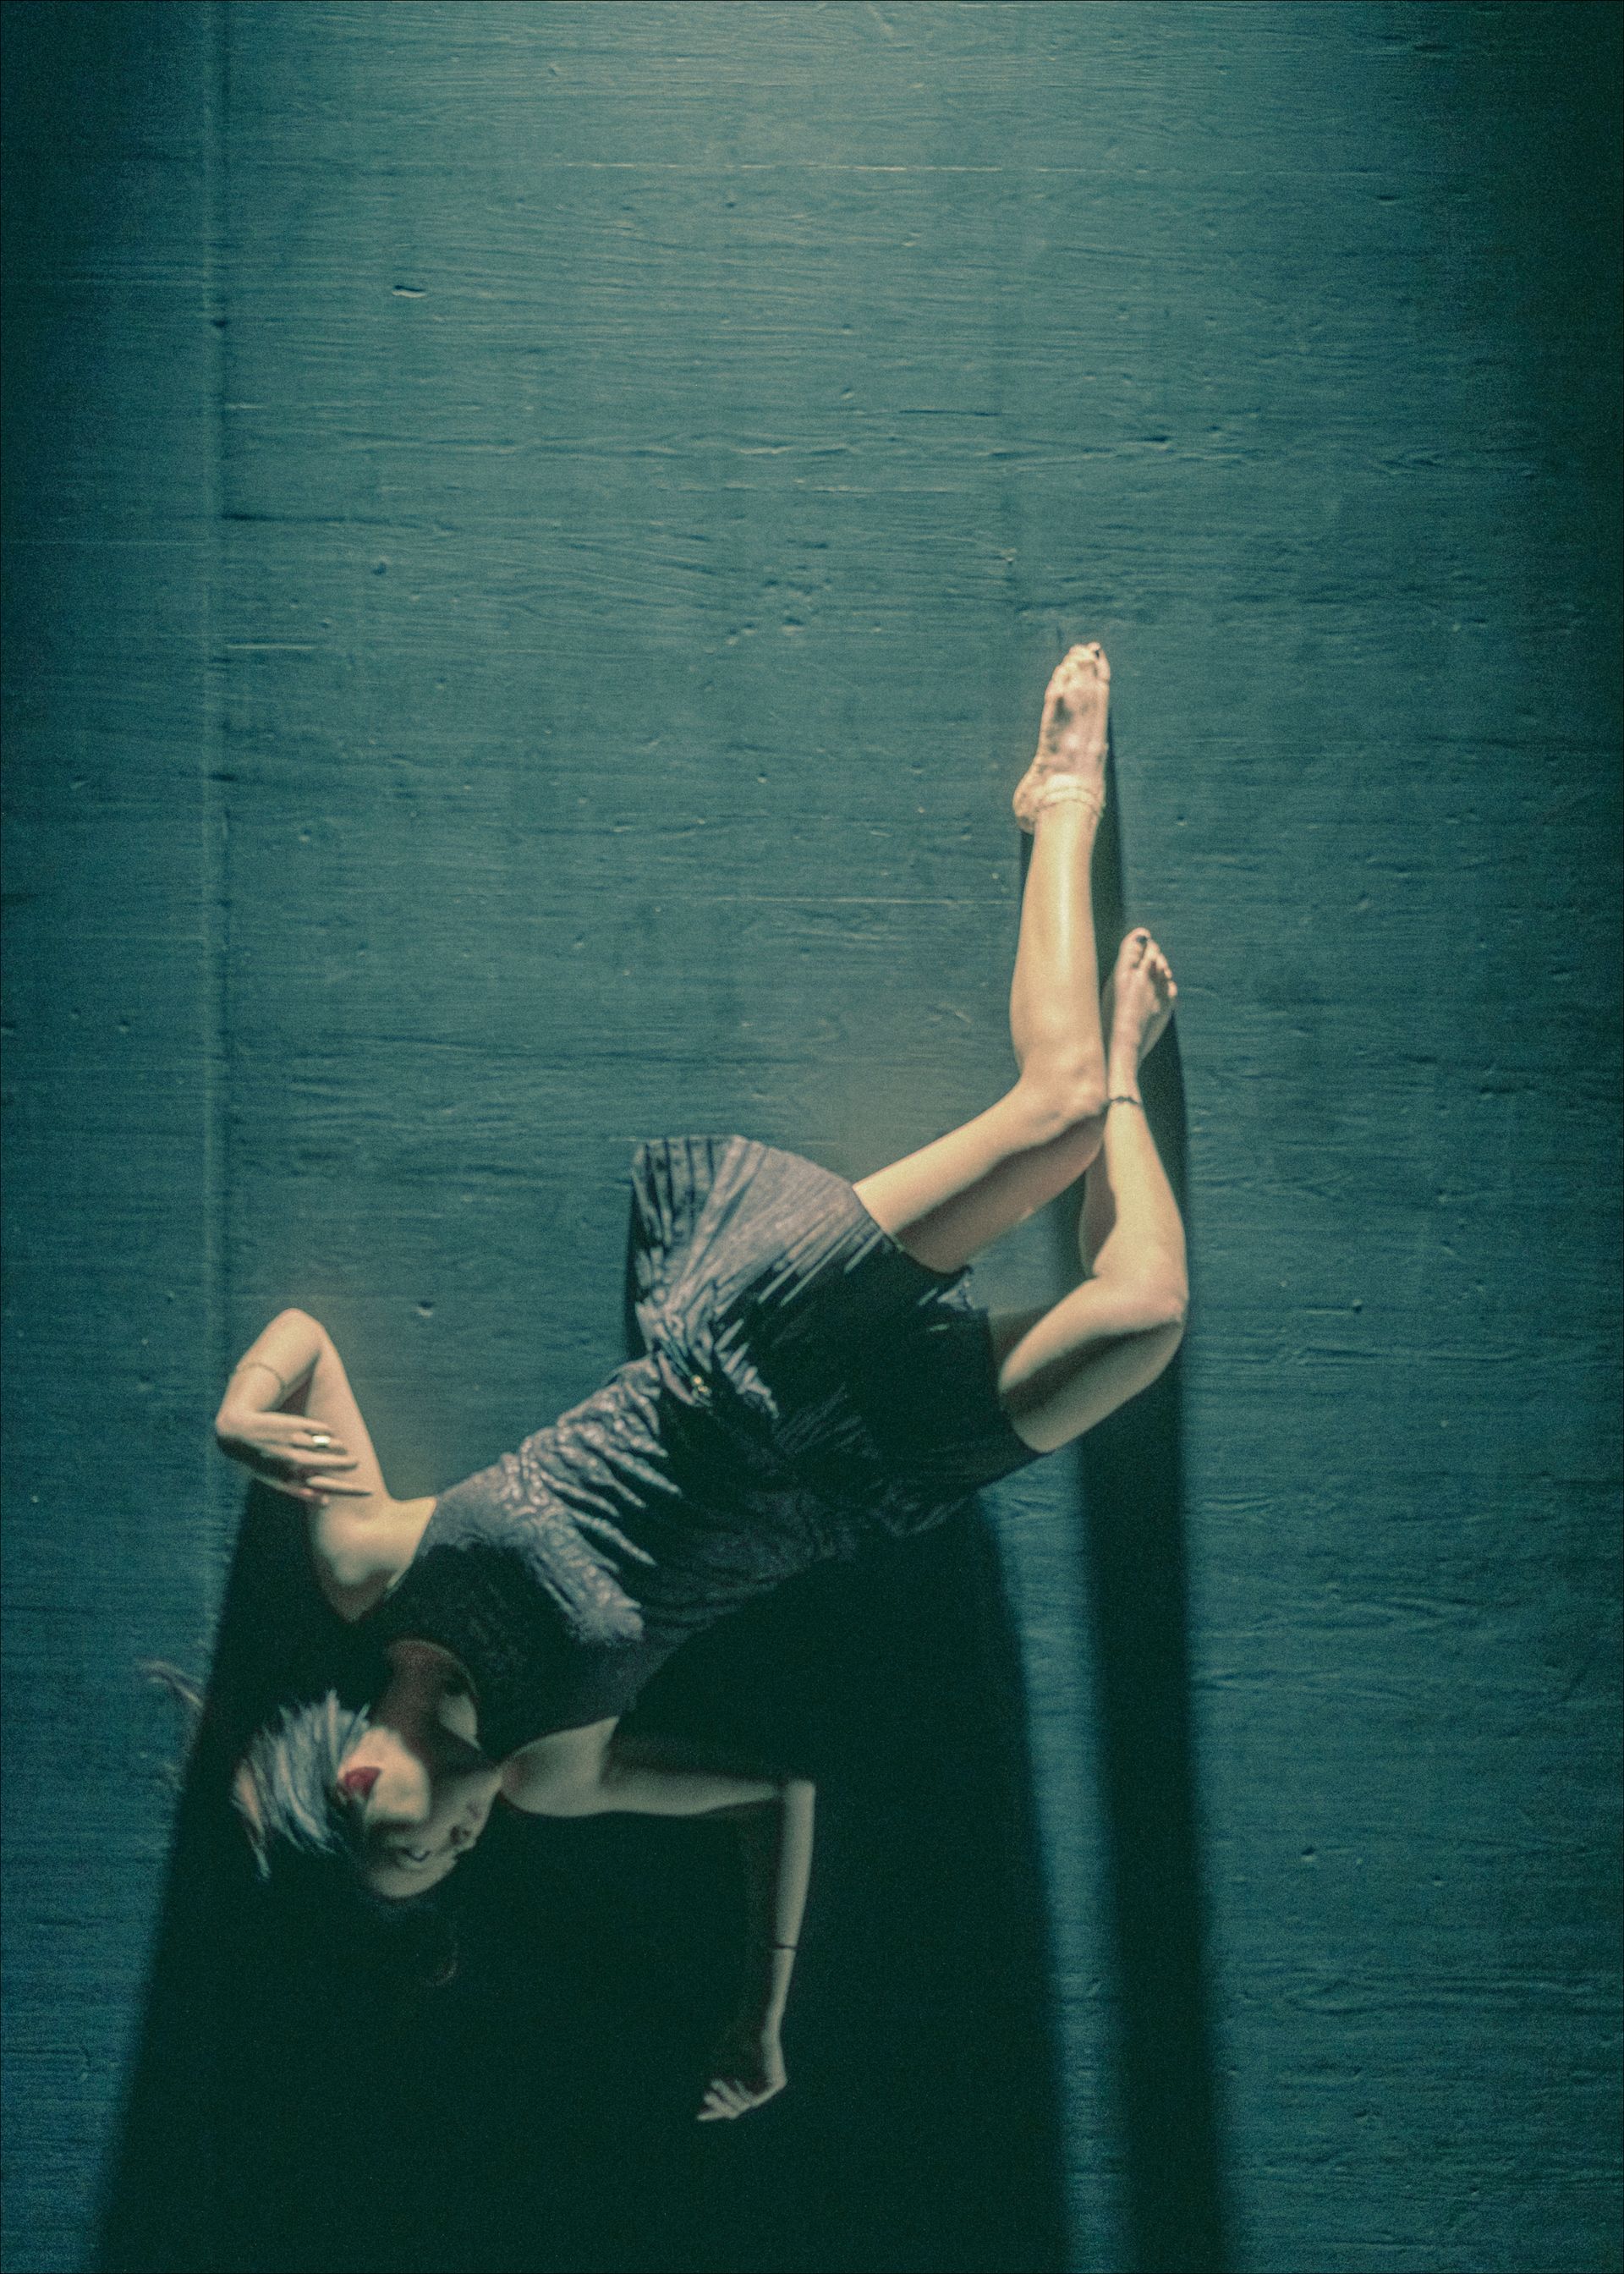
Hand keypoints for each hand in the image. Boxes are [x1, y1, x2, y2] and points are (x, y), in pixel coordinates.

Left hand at [213, 1405, 367, 1504]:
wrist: (238, 1430)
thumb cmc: (257, 1460)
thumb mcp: (275, 1481)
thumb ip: (300, 1492)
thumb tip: (325, 1502)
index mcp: (291, 1479)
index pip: (330, 1487)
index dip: (353, 1491)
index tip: (370, 1492)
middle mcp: (296, 1461)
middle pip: (337, 1464)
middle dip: (349, 1464)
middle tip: (355, 1463)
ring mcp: (298, 1441)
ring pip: (333, 1445)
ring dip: (341, 1447)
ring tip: (343, 1448)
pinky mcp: (299, 1424)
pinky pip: (325, 1430)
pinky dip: (330, 1434)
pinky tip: (329, 1435)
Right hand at [697, 2013, 785, 2121]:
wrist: (754, 2023)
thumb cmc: (734, 2041)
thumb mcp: (716, 2067)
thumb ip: (711, 2089)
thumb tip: (699, 2114)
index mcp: (745, 2085)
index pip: (729, 2105)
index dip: (714, 2109)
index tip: (698, 2114)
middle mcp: (757, 2088)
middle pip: (736, 2109)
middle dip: (718, 2105)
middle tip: (705, 2095)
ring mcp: (768, 2086)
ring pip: (743, 2105)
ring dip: (727, 2094)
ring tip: (715, 2080)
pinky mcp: (777, 2083)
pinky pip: (755, 2099)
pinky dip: (742, 2093)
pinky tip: (734, 2081)